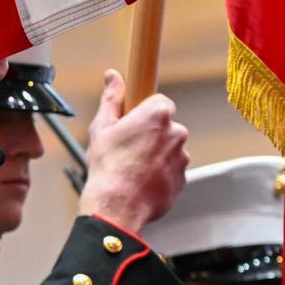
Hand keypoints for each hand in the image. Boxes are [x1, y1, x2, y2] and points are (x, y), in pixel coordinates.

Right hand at [77, 70, 190, 232]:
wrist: (117, 206)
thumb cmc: (109, 168)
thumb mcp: (102, 127)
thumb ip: (112, 98)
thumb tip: (113, 78)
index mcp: (157, 115)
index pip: (159, 102)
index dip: (144, 112)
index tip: (134, 121)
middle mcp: (176, 133)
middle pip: (166, 126)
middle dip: (151, 135)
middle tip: (128, 148)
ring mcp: (181, 157)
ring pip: (170, 150)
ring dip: (156, 155)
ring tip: (133, 168)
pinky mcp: (182, 179)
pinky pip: (172, 171)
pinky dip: (160, 174)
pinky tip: (141, 181)